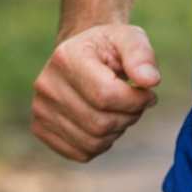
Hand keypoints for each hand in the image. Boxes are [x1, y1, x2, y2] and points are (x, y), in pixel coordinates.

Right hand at [30, 23, 160, 161]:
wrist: (82, 54)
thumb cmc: (110, 46)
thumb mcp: (130, 38)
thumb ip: (142, 55)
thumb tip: (151, 81)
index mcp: (67, 57)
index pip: (106, 95)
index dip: (136, 100)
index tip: (148, 92)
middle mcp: (47, 85)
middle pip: (99, 123)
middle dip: (130, 116)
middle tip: (138, 102)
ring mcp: (40, 109)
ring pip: (92, 142)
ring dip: (118, 131)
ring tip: (122, 110)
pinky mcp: (41, 129)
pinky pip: (81, 153)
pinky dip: (102, 144)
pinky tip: (106, 122)